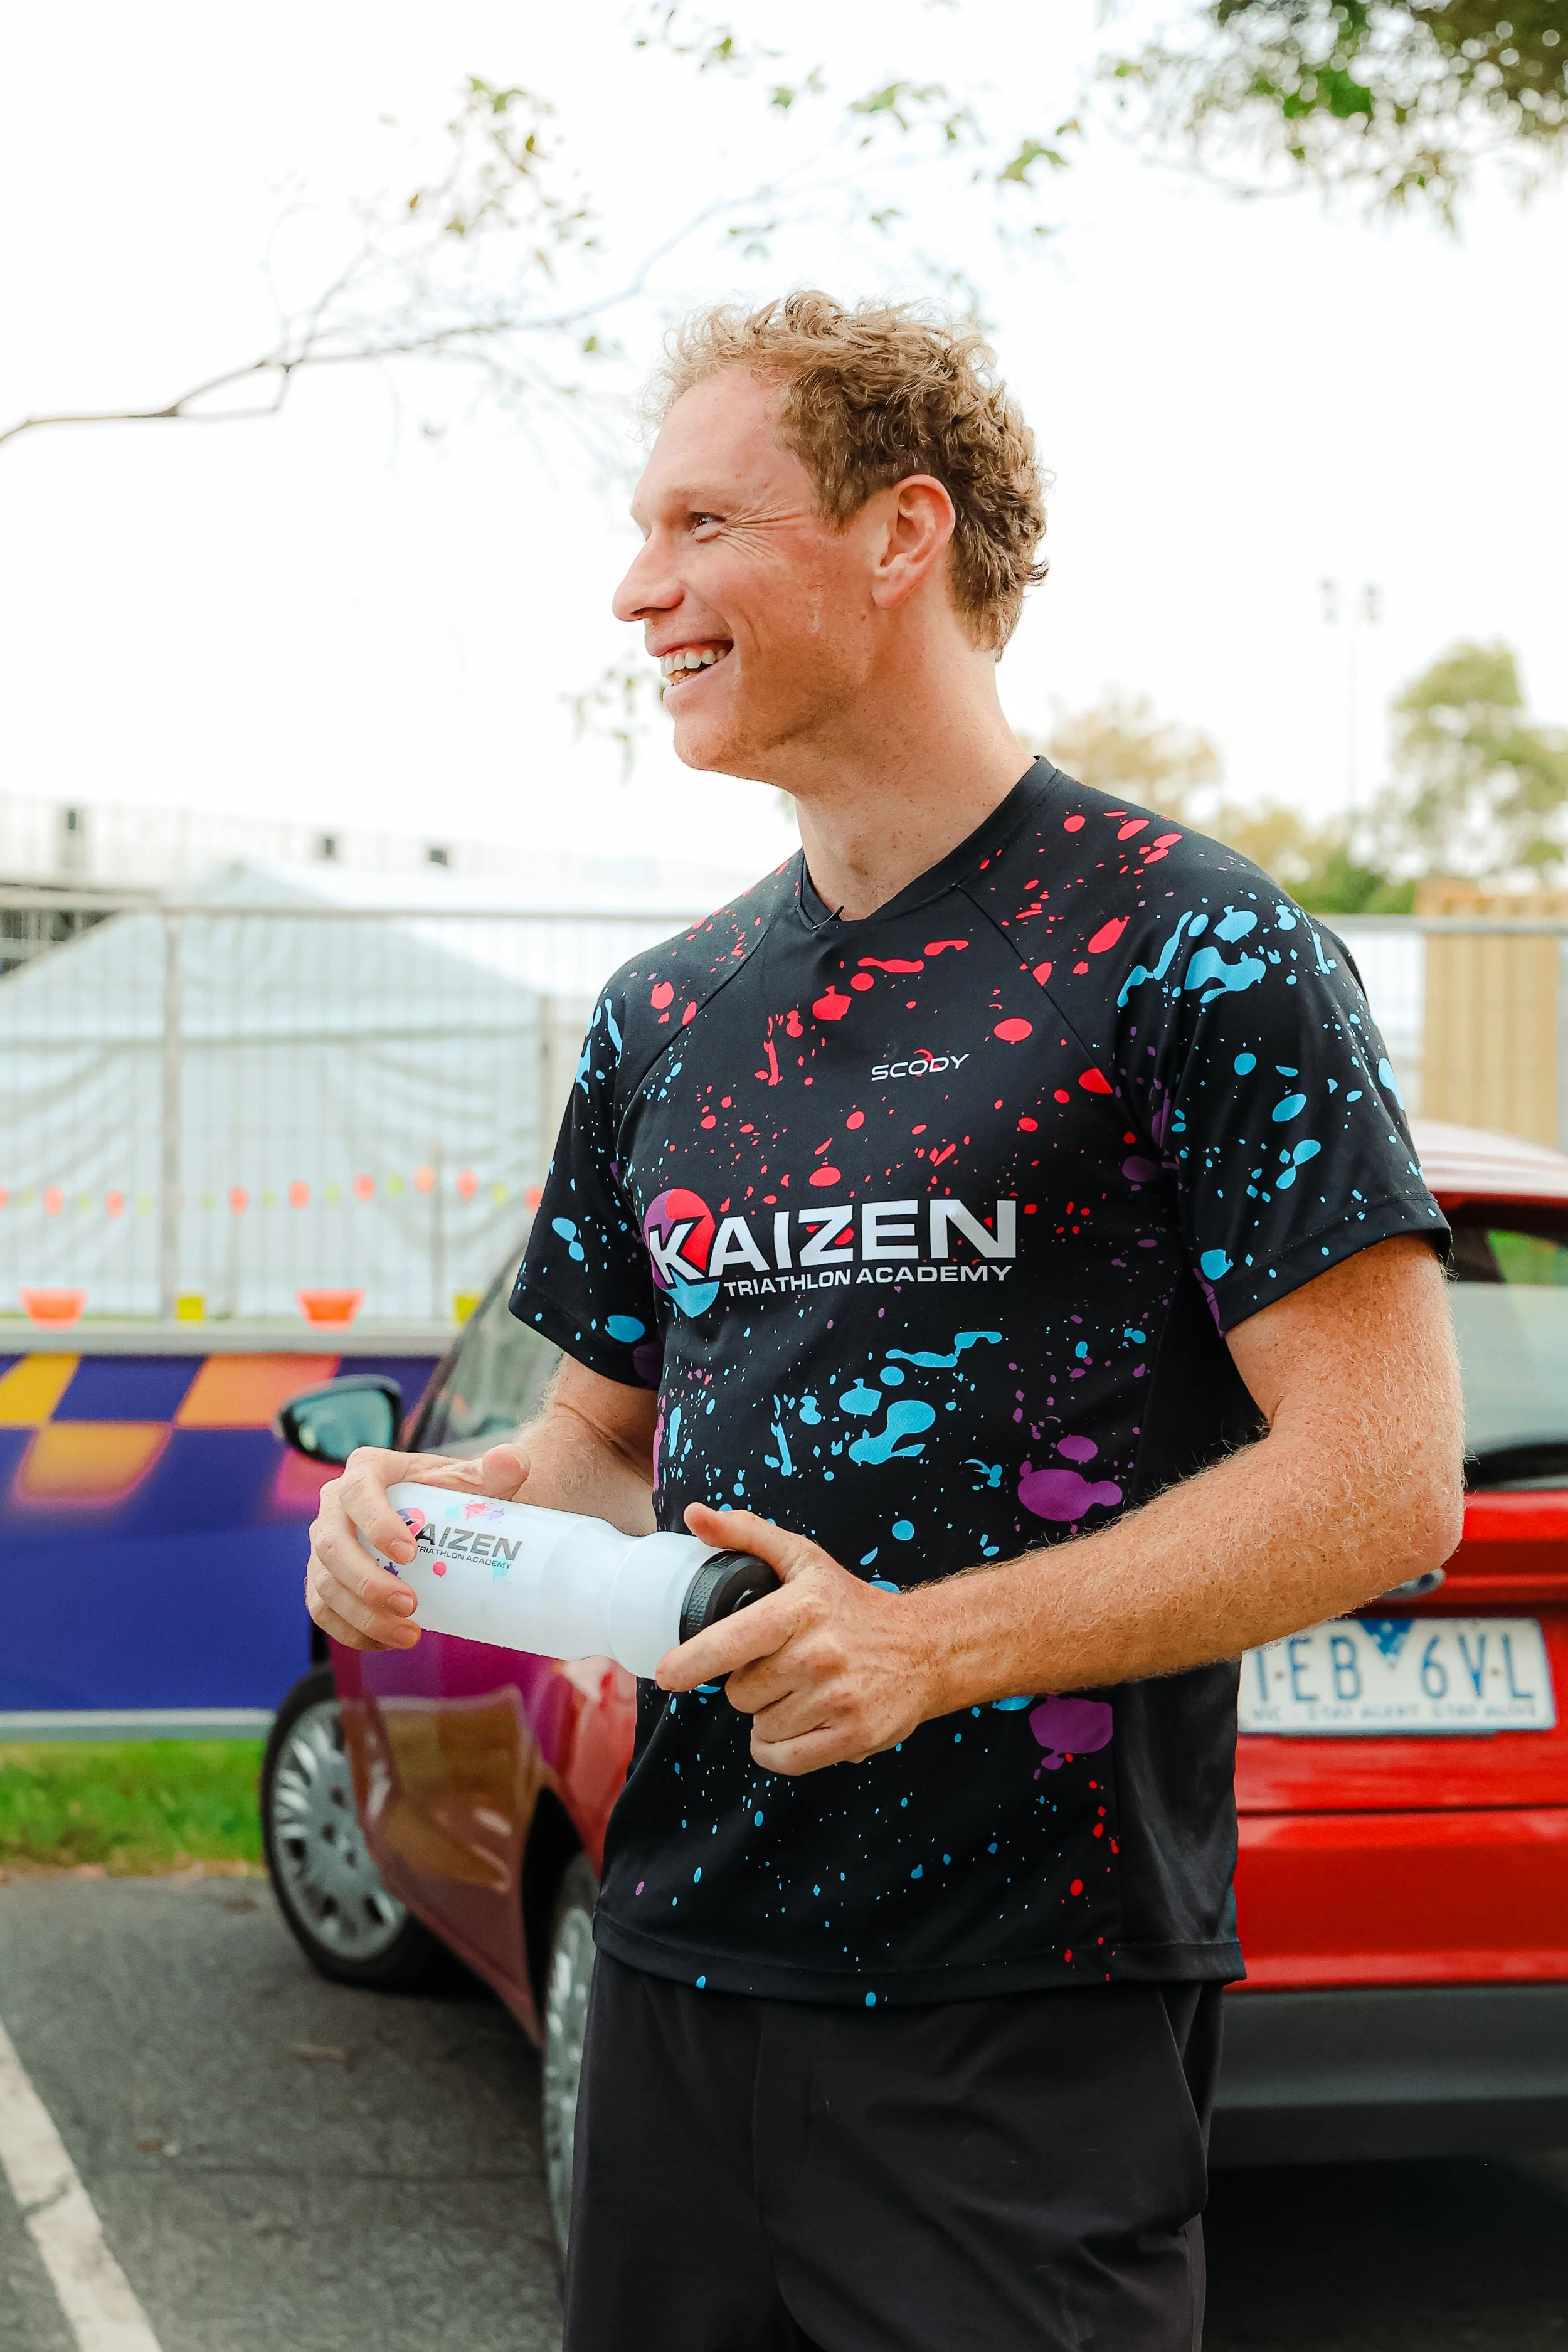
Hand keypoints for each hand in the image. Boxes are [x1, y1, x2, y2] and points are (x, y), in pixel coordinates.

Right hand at [305, 1443, 529, 1651]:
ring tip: (408, 1634)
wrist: (440, 1518)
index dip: (375, 1523)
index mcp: (366, 1470)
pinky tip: (386, 1641)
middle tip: (409, 1606)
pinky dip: (349, 1630)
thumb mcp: (475, 1479)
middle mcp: (334, 1504)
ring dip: (360, 1614)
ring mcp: (323, 1543)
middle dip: (366, 1581)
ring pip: (324, 1582)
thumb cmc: (453, 1495)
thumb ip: (499, 1467)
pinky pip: (321, 1608)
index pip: (358, 1491)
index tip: (410, 1554)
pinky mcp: (322, 1578)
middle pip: (330, 1543)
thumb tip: (514, 1463)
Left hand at [655, 1505, 948, 1773]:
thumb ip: (746, 1534)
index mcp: (801, 1608)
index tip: (667, 1675)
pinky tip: (798, 1723)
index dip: (690, 1663)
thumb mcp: (804, 1560)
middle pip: (738, 1692)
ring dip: (767, 1715)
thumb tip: (694, 1515)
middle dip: (748, 1683)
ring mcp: (838, 1699)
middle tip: (780, 1665)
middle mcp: (819, 1654)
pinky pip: (782, 1759)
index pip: (729, 1643)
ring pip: (759, 1727)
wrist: (924, 1647)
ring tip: (798, 1690)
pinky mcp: (852, 1736)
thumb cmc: (851, 1605)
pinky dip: (778, 1749)